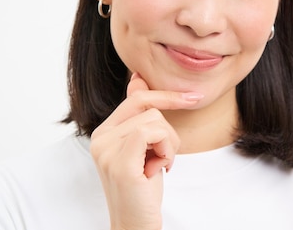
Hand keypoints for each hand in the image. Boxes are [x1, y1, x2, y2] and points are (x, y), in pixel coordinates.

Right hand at [90, 73, 203, 229]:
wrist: (136, 226)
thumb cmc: (143, 190)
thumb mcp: (144, 148)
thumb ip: (139, 117)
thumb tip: (137, 79)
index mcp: (103, 132)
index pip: (136, 97)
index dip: (166, 95)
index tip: (192, 96)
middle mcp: (99, 138)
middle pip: (148, 106)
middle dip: (169, 129)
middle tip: (167, 156)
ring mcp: (107, 150)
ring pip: (155, 119)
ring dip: (169, 144)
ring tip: (158, 167)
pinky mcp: (121, 162)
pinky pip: (152, 132)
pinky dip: (166, 149)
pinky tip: (160, 169)